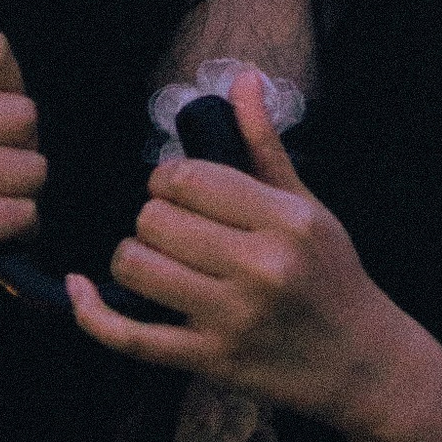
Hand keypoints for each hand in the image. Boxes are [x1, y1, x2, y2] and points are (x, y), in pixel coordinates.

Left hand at [67, 71, 419, 433]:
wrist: (362, 362)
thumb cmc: (334, 276)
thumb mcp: (310, 206)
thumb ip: (265, 145)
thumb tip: (242, 79)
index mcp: (286, 221)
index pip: (189, 179)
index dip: (166, 178)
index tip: (177, 190)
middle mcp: (260, 268)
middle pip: (156, 220)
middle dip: (152, 218)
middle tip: (172, 229)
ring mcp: (233, 319)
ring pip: (137, 268)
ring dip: (132, 256)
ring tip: (154, 258)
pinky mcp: (211, 361)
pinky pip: (131, 336)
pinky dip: (92, 313)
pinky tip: (79, 289)